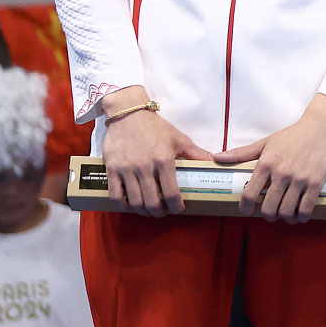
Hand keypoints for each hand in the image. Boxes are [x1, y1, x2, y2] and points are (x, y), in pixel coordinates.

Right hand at [100, 88, 214, 215]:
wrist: (128, 114)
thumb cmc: (155, 127)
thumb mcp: (179, 139)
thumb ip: (196, 153)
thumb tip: (214, 162)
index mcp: (164, 160)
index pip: (171, 193)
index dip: (176, 206)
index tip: (178, 209)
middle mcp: (144, 167)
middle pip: (152, 202)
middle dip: (159, 212)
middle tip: (163, 212)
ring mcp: (126, 169)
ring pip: (134, 201)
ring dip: (143, 211)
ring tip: (148, 211)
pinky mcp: (111, 169)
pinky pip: (114, 194)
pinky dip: (122, 205)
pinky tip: (129, 205)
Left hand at [213, 94, 325, 222]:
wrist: (321, 126)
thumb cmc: (293, 134)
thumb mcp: (265, 142)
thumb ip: (241, 153)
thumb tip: (217, 157)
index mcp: (265, 164)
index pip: (249, 194)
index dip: (245, 208)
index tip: (247, 211)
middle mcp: (281, 173)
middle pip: (268, 207)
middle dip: (268, 215)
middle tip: (270, 214)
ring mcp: (299, 179)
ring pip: (287, 210)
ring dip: (285, 217)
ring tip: (286, 215)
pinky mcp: (316, 182)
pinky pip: (306, 207)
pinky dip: (302, 216)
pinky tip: (300, 215)